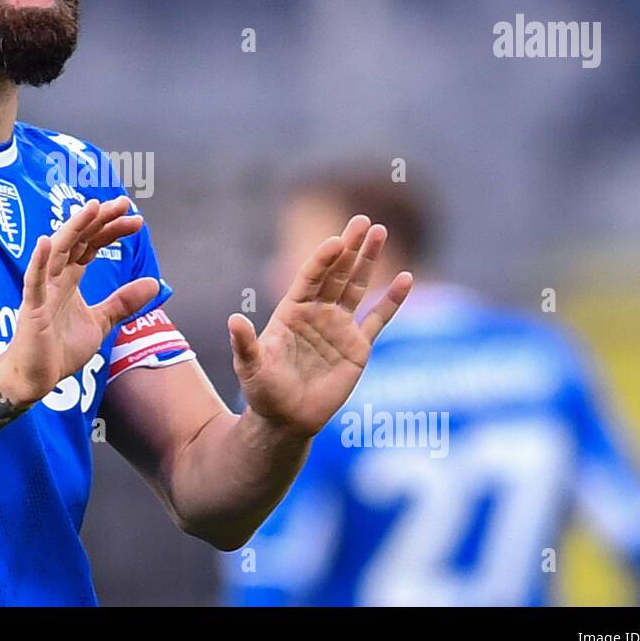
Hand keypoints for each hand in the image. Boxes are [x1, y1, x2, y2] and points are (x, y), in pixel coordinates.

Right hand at [0, 196, 159, 404]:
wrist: (35, 378)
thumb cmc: (59, 349)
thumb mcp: (99, 323)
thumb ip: (122, 303)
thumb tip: (153, 283)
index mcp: (69, 278)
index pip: (92, 244)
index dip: (112, 230)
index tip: (136, 220)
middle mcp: (55, 278)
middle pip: (78, 240)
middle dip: (100, 220)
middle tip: (124, 203)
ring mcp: (42, 291)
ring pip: (58, 251)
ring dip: (74, 228)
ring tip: (92, 207)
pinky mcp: (32, 309)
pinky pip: (34, 282)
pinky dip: (39, 262)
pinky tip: (46, 242)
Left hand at [230, 215, 412, 438]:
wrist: (287, 420)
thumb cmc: (263, 392)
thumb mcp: (250, 367)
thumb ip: (245, 343)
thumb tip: (234, 320)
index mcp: (292, 310)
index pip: (310, 276)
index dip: (323, 258)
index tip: (336, 241)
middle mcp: (317, 312)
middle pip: (336, 272)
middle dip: (350, 247)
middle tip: (364, 220)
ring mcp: (339, 327)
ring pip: (357, 286)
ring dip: (369, 261)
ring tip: (380, 232)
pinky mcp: (358, 347)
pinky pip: (378, 319)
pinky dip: (393, 300)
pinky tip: (405, 278)